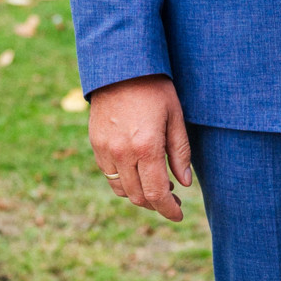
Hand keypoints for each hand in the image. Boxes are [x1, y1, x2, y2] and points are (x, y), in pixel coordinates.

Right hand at [86, 74, 193, 221]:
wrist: (120, 66)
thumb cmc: (154, 88)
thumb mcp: (175, 116)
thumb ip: (180, 153)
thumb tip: (184, 183)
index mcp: (146, 147)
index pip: (156, 194)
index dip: (169, 210)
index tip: (178, 214)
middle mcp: (122, 153)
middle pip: (138, 196)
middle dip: (156, 204)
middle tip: (172, 199)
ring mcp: (105, 149)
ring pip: (121, 189)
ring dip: (139, 194)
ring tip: (156, 184)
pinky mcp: (96, 143)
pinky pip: (108, 173)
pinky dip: (123, 180)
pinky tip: (137, 170)